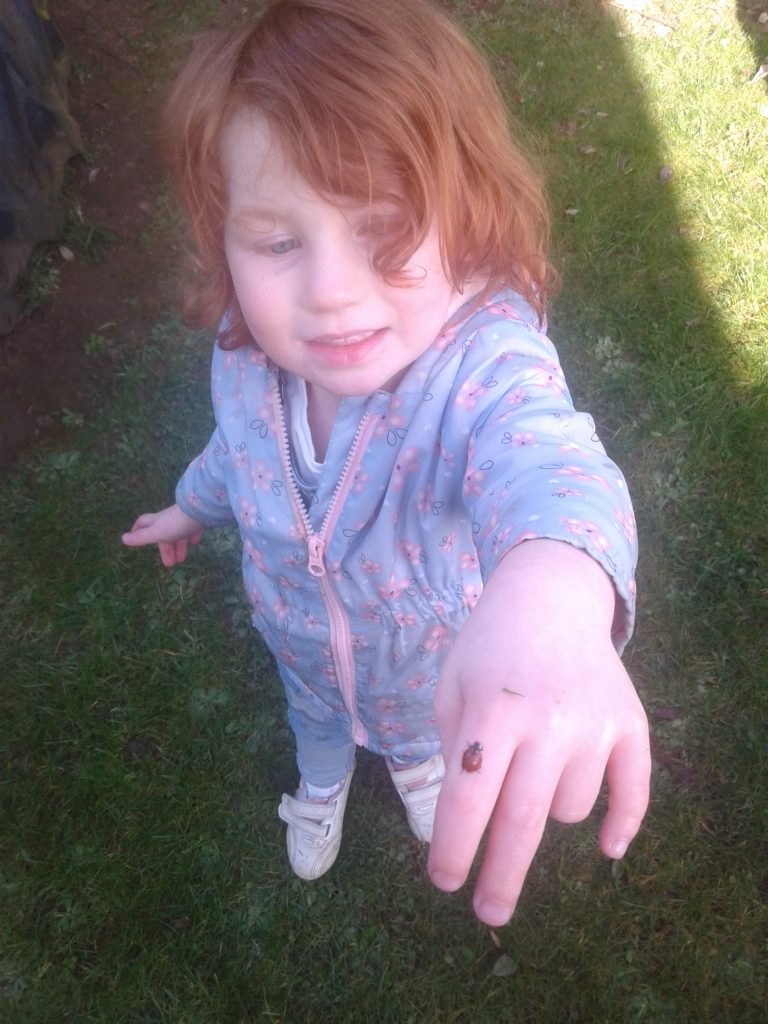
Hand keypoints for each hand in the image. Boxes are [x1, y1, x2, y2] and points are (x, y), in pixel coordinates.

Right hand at [121, 503, 204, 566]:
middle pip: (164, 534)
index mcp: (157, 521)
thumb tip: (123, 538)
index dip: (137, 530)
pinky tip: (194, 542)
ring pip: (178, 533)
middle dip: (165, 548)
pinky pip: (193, 528)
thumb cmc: (175, 524)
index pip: (143, 523)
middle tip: (169, 564)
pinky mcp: (197, 519)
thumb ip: (141, 538)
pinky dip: (192, 536)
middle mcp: (169, 519)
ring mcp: (184, 518)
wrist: (200, 511)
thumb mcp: (156, 533)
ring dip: (179, 547)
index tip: (134, 536)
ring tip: (181, 560)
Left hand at [428, 540, 649, 925]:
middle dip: (501, 877)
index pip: (468, 799)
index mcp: (491, 711)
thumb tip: (469, 825)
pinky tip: (608, 847)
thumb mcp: (450, 687)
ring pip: (567, 809)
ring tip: (532, 759)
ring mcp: (596, 724)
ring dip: (543, 805)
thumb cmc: (487, 648)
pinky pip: (633, 794)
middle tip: (488, 913)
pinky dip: (622, 823)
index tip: (444, 881)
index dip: (453, 849)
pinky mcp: (631, 725)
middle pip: (521, 822)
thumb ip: (455, 752)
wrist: (549, 597)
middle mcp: (547, 721)